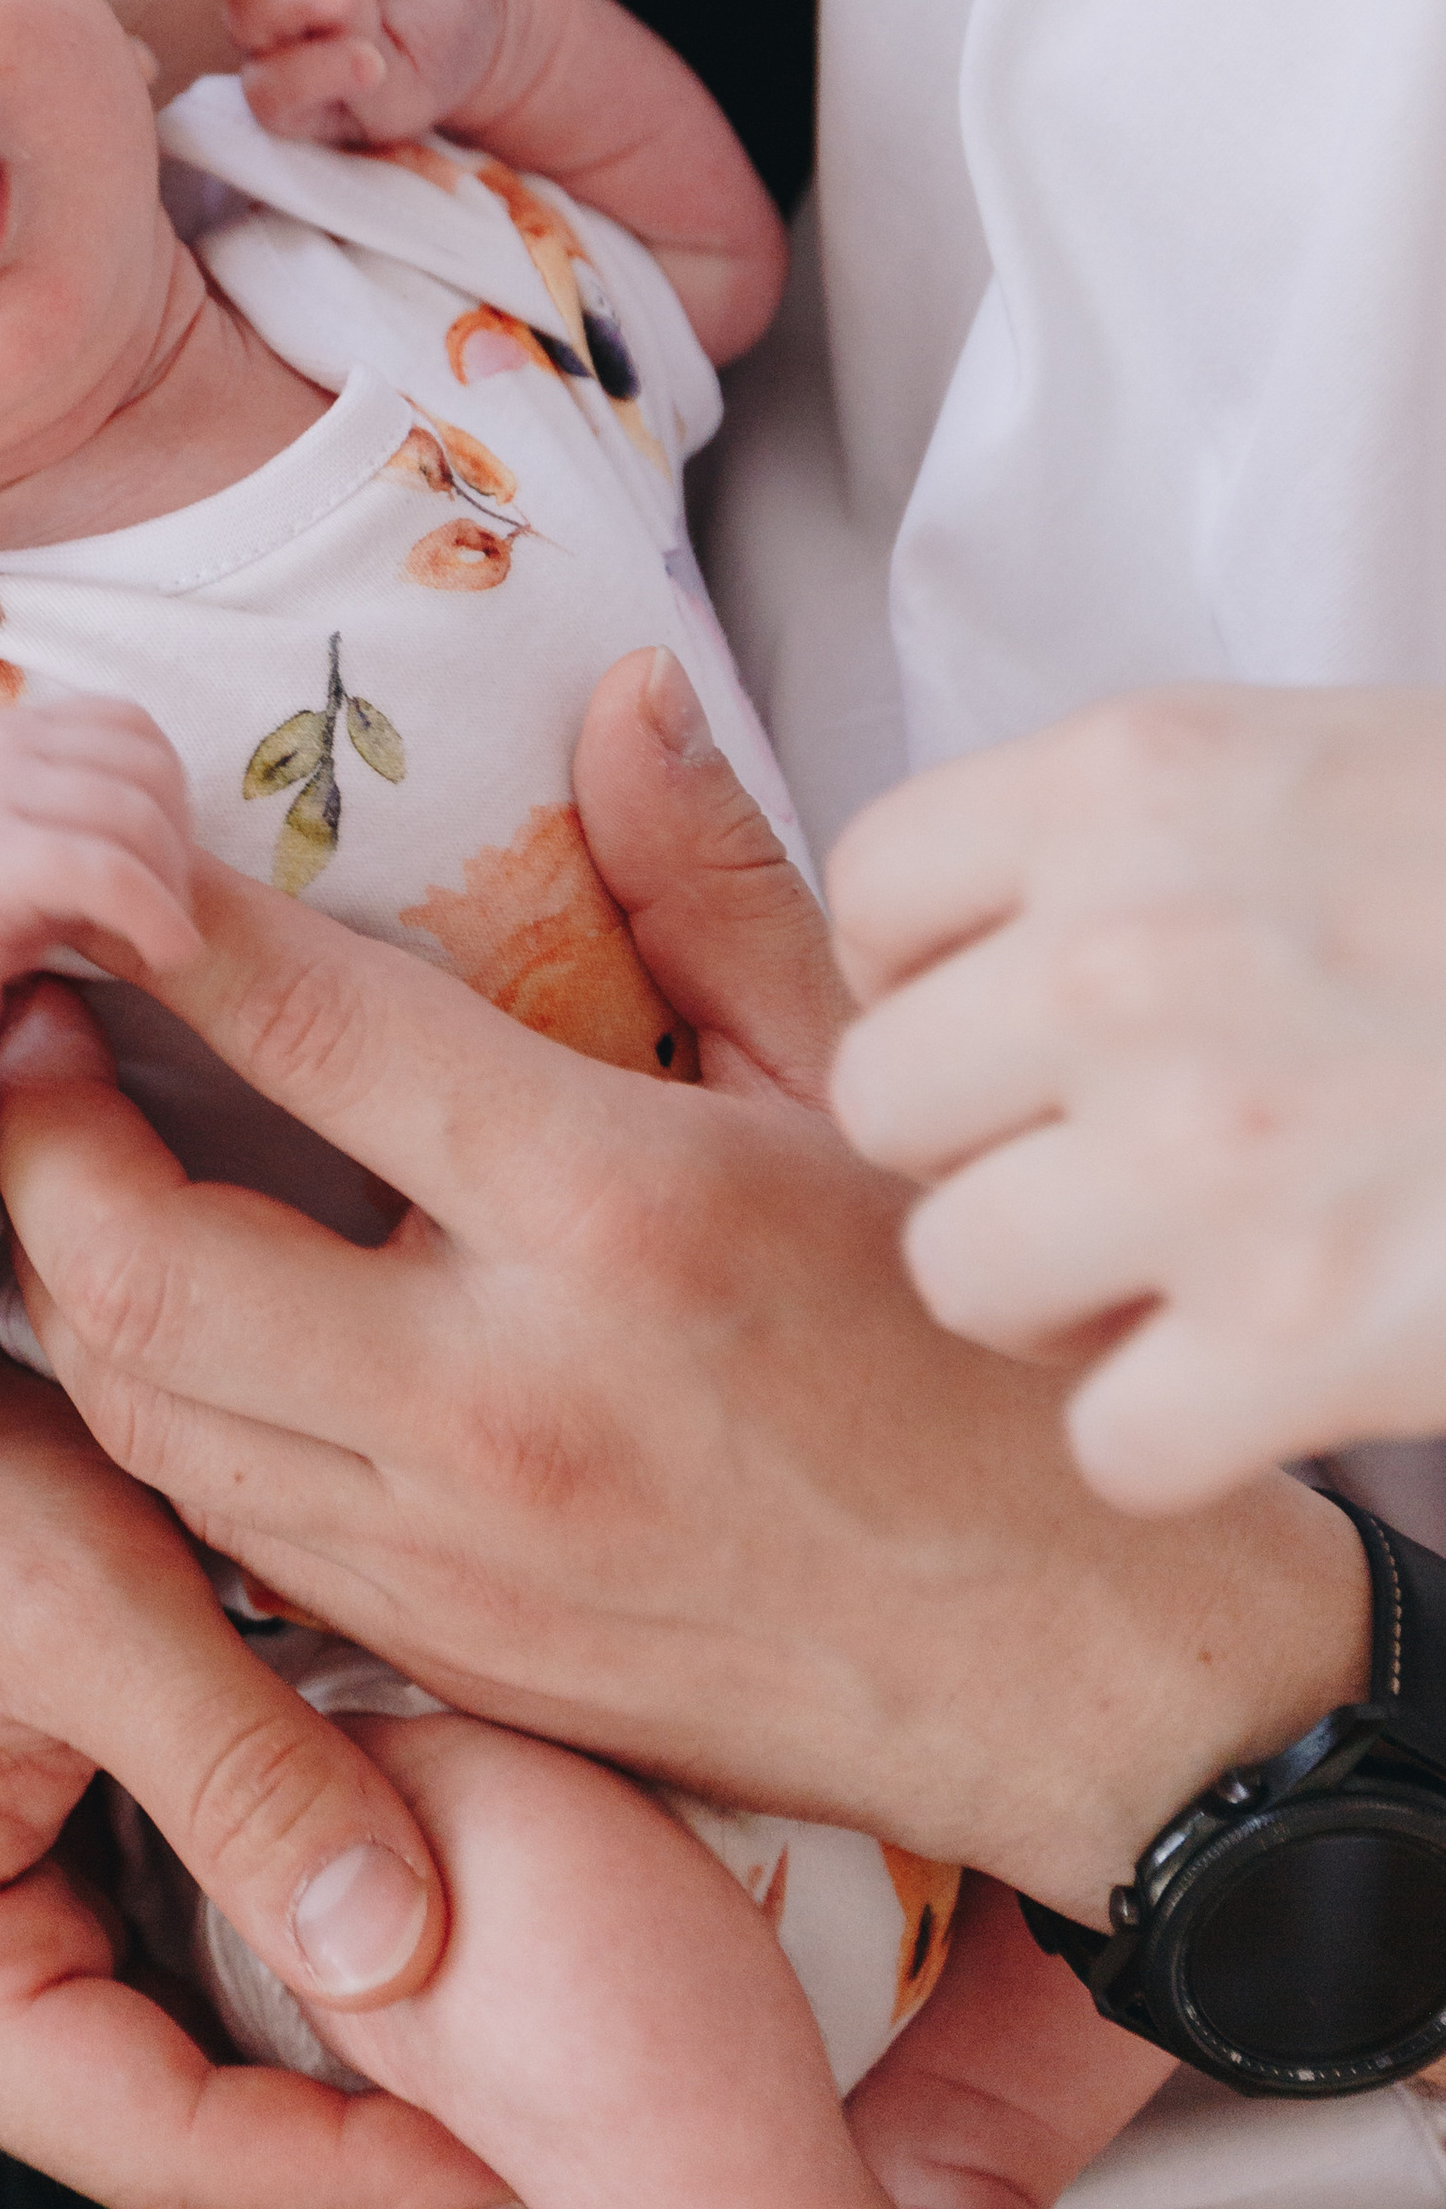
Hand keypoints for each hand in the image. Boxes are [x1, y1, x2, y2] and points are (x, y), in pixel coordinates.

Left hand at [0, 652, 1367, 1921]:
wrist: (1079, 1683)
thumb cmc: (974, 1357)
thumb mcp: (865, 1088)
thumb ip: (711, 883)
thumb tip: (619, 691)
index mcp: (617, 1214)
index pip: (318, 1034)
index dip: (172, 929)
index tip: (96, 859)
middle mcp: (502, 1397)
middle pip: (144, 1262)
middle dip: (37, 1130)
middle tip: (25, 1021)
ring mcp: (455, 1555)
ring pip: (143, 1413)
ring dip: (63, 1274)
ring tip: (56, 1153)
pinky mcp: (441, 1657)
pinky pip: (220, 1525)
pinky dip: (153, 1411)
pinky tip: (160, 1317)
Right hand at [0, 700, 203, 1069]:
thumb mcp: (36, 846)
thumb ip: (94, 810)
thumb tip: (183, 811)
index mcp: (6, 730)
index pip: (132, 726)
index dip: (172, 793)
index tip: (169, 866)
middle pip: (145, 766)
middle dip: (178, 843)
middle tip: (173, 912)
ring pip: (133, 816)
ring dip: (171, 889)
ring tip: (166, 942)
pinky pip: (107, 872)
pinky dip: (154, 916)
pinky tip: (166, 954)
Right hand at [0, 1344, 540, 2208]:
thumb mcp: (92, 1604)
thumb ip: (244, 1780)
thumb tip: (405, 1958)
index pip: (170, 2148)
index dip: (358, 2181)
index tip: (530, 2172)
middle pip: (189, 2125)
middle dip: (374, 2143)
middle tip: (573, 2144)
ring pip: (197, 2040)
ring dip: (350, 2053)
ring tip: (533, 2062)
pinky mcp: (31, 1839)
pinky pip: (184, 1937)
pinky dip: (302, 1943)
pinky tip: (431, 1927)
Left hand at [172, 0, 526, 147]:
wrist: (475, 12)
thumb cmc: (435, 62)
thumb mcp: (409, 86)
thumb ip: (368, 70)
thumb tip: (346, 17)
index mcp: (299, 93)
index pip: (275, 94)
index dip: (311, 79)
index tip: (372, 63)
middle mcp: (279, 33)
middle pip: (252, 22)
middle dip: (290, 4)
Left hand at [829, 685, 1445, 1511]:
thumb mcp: (1334, 767)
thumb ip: (1134, 829)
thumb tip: (971, 931)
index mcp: (1137, 780)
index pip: (876, 897)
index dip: (934, 982)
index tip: (1024, 1024)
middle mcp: (1136, 949)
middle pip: (885, 1100)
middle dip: (984, 1149)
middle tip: (1109, 1164)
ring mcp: (1213, 1148)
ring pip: (957, 1275)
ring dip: (1056, 1302)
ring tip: (1179, 1274)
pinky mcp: (1309, 1334)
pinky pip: (1106, 1439)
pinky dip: (1179, 1441)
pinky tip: (1267, 1382)